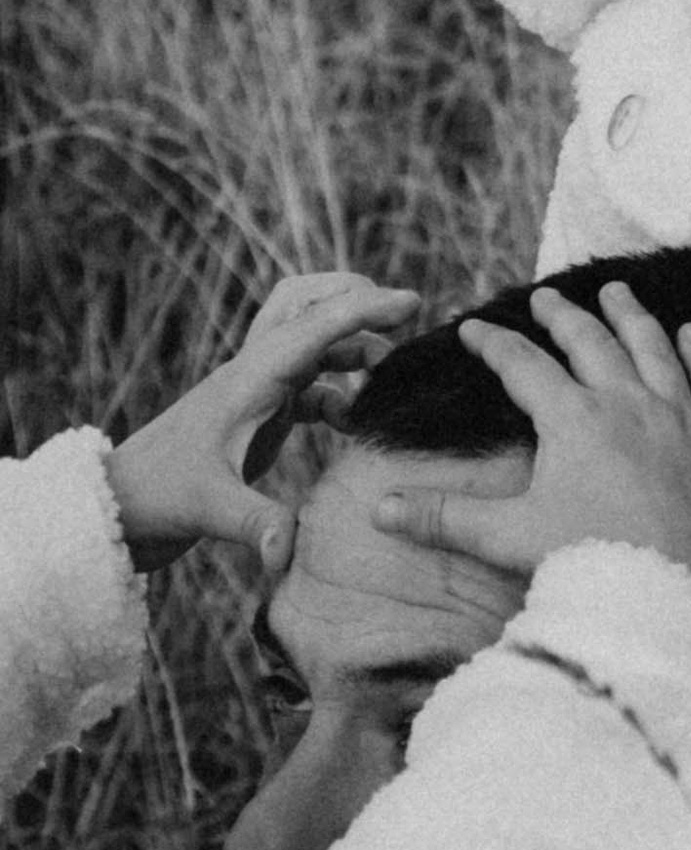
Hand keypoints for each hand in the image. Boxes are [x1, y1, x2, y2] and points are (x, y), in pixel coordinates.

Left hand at [109, 272, 419, 575]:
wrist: (118, 509)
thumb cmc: (159, 499)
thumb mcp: (209, 510)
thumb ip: (255, 525)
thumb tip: (288, 553)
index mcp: (247, 378)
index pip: (313, 325)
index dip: (365, 308)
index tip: (413, 301)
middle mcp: (253, 372)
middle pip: (304, 301)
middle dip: (352, 296)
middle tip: (399, 316)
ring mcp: (255, 390)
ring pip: (309, 338)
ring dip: (351, 343)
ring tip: (389, 374)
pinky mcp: (257, 415)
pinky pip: (309, 381)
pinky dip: (340, 389)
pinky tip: (356, 421)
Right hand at [371, 279, 690, 588]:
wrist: (662, 599)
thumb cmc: (582, 565)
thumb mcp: (505, 537)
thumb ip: (443, 518)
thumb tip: (378, 509)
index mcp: (573, 420)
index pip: (524, 365)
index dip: (494, 343)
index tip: (473, 326)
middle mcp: (629, 405)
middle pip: (591, 343)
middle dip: (564, 316)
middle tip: (546, 297)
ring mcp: (682, 421)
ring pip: (655, 350)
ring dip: (633, 316)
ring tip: (618, 291)